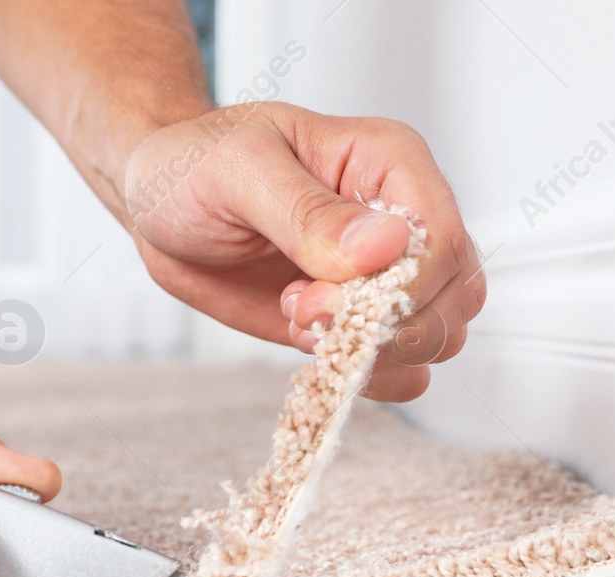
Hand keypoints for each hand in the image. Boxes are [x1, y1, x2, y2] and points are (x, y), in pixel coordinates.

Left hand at [123, 102, 484, 401]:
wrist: (160, 203)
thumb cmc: (193, 166)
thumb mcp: (237, 172)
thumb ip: (309, 212)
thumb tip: (384, 247)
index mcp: (390, 162)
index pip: (442, 240)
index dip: (398, 289)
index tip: (319, 296)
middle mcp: (402, 217)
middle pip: (455, 297)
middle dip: (384, 325)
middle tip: (301, 309)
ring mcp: (385, 274)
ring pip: (439, 337)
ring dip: (373, 351)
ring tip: (300, 319)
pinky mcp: (358, 319)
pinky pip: (402, 367)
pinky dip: (365, 376)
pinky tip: (309, 345)